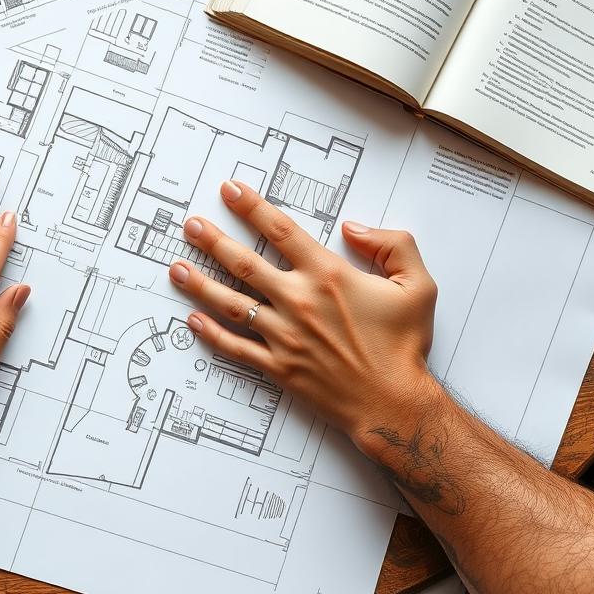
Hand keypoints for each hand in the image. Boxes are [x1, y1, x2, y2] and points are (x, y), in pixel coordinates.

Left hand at [167, 180, 440, 454]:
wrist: (393, 403)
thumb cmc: (404, 346)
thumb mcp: (417, 285)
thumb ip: (392, 245)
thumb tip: (354, 227)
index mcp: (328, 275)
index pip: (281, 230)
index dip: (252, 206)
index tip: (231, 190)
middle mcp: (299, 300)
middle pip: (244, 262)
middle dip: (212, 240)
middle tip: (190, 224)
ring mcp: (284, 335)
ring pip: (231, 302)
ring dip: (199, 283)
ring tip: (176, 267)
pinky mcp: (277, 366)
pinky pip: (235, 346)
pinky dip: (210, 333)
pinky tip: (191, 320)